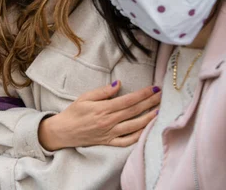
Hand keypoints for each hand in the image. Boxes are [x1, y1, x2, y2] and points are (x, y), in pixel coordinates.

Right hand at [38, 81, 160, 149]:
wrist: (63, 132)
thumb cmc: (73, 112)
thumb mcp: (85, 97)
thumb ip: (103, 91)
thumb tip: (118, 83)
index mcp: (103, 109)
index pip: (128, 100)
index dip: (142, 94)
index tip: (154, 88)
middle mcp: (109, 122)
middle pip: (134, 111)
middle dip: (150, 102)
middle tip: (162, 95)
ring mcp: (110, 133)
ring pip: (135, 126)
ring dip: (149, 118)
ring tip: (160, 110)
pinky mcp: (109, 142)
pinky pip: (128, 141)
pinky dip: (139, 136)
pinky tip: (147, 129)